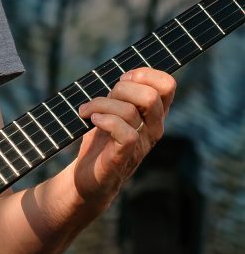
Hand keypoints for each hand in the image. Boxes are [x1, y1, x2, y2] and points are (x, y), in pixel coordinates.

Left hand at [73, 67, 175, 212]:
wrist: (87, 179)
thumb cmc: (101, 142)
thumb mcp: (115, 112)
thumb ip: (124, 95)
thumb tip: (128, 75)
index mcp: (154, 115)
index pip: (168, 85)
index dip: (145, 74)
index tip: (123, 80)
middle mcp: (153, 129)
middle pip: (151, 96)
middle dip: (121, 89)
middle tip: (104, 98)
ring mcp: (140, 145)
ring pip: (130, 111)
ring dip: (101, 104)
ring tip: (86, 112)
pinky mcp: (123, 158)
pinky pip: (125, 133)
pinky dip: (105, 120)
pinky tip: (92, 121)